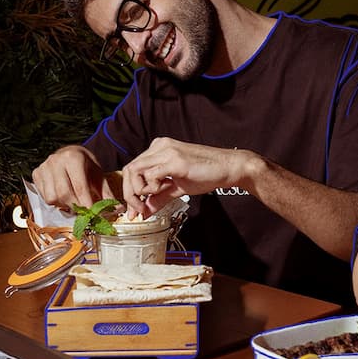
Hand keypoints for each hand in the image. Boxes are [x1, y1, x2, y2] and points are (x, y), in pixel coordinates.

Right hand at [31, 146, 115, 209]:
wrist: (71, 153)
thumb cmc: (86, 166)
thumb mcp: (98, 176)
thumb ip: (106, 193)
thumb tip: (116, 210)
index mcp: (73, 158)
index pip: (79, 187)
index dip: (86, 204)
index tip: (92, 215)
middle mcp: (56, 161)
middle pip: (64, 194)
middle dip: (75, 207)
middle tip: (83, 212)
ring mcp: (44, 167)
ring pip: (52, 198)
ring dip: (64, 205)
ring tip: (73, 202)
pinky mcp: (36, 174)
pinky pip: (44, 196)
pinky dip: (55, 202)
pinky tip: (63, 197)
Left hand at [121, 137, 248, 216]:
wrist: (229, 168)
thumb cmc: (207, 174)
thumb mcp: (178, 188)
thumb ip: (159, 197)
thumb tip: (144, 211)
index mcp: (159, 149)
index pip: (132, 168)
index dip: (129, 191)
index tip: (135, 209)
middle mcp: (160, 147)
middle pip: (128, 169)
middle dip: (129, 194)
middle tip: (138, 209)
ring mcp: (166, 152)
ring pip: (134, 171)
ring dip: (139, 191)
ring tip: (153, 199)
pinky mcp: (175, 160)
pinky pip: (151, 175)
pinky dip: (152, 188)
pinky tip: (165, 190)